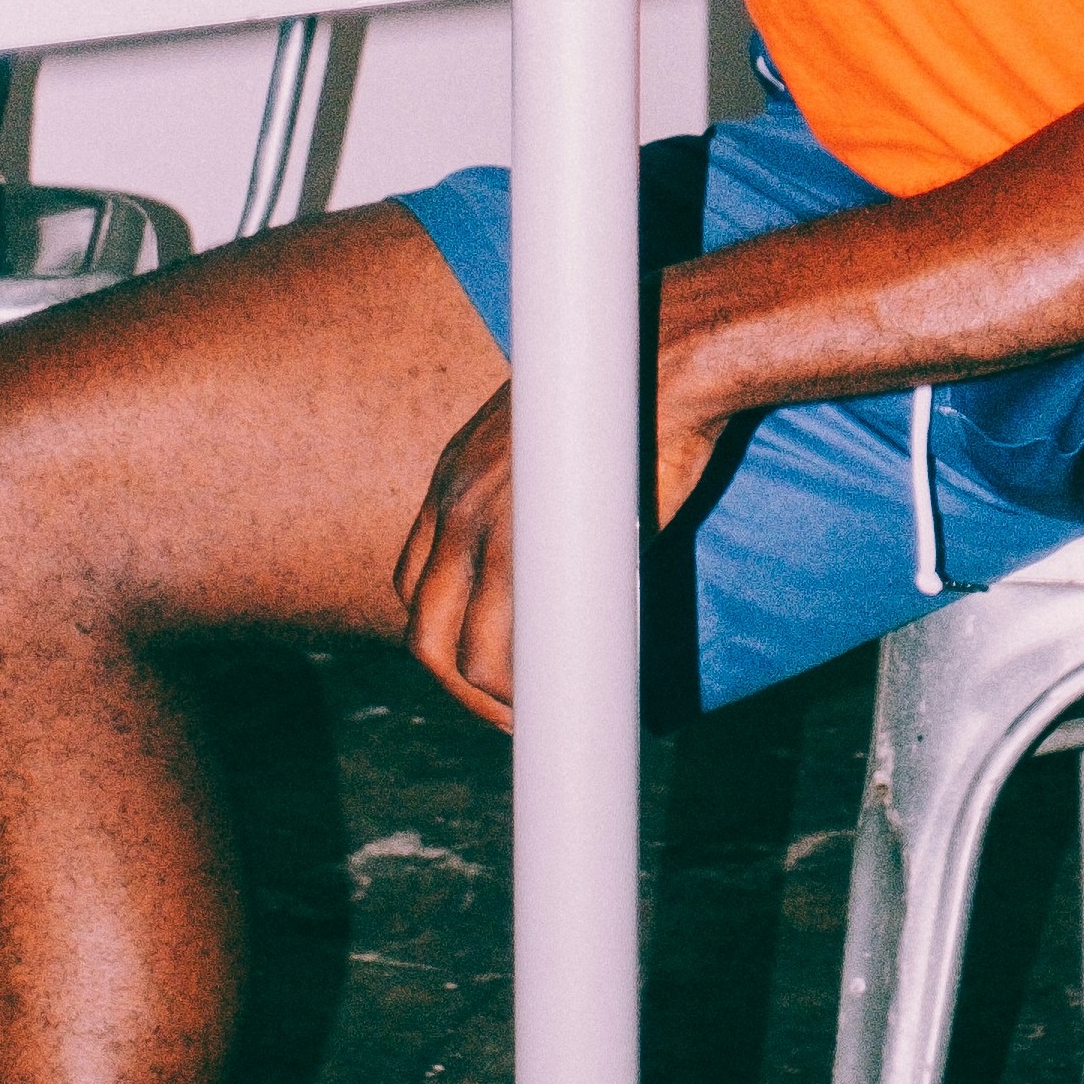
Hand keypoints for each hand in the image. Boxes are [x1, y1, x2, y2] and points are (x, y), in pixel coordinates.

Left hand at [392, 363, 726, 728]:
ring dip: (488, 702)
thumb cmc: (636, 400)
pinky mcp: (529, 549)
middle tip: (507, 715)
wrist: (668, 362)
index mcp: (455, 476)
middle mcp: (454, 502)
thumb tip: (572, 564)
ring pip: (457, 651)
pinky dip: (519, 693)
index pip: (415, 581)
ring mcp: (486, 529)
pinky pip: (500, 649)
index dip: (443, 635)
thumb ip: (544, 506)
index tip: (483, 667)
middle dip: (456, 686)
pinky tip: (552, 706)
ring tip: (534, 720)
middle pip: (421, 628)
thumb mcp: (560, 448)